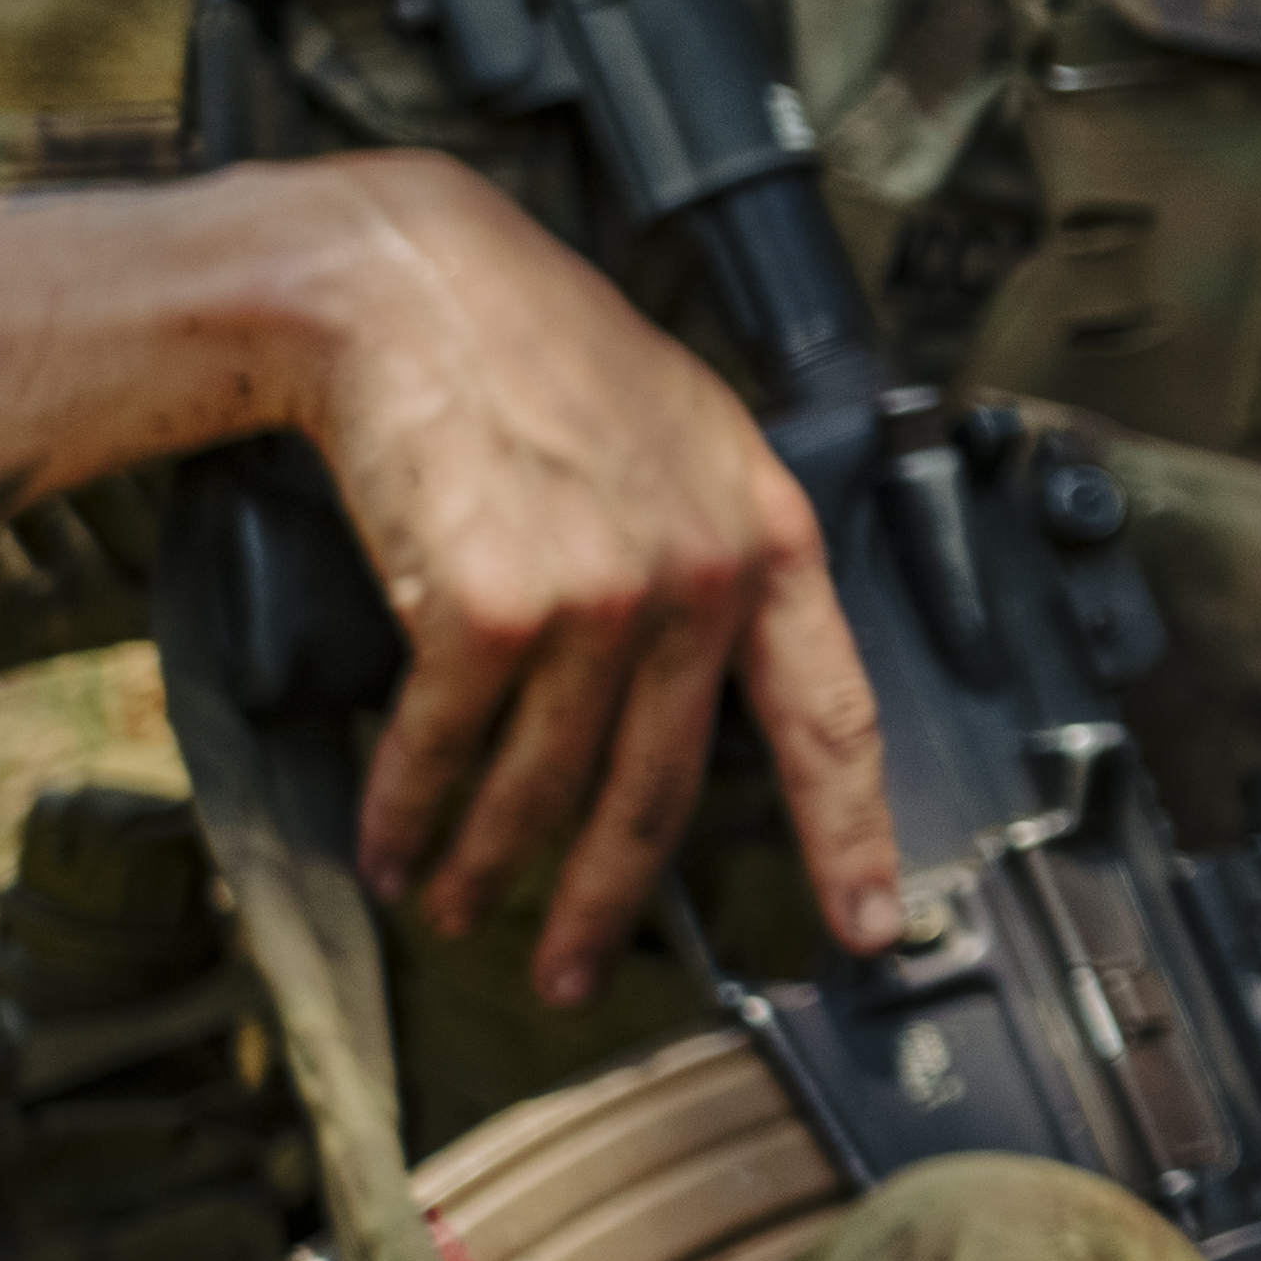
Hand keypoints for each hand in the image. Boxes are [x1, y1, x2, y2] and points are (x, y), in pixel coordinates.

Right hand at [283, 156, 900, 1000]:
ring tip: (451, 905)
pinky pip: (449, 750)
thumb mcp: (683, 441)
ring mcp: (602, 594)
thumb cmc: (538, 360)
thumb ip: (714, 556)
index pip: (835, 716)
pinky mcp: (493, 605)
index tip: (871, 925)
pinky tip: (389, 843)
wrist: (411, 288)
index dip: (856, 834)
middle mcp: (701, 576)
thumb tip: (705, 688)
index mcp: (767, 538)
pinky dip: (408, 811)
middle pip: (665, 787)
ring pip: (550, 788)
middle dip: (608, 900)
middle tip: (573, 973)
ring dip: (490, 869)